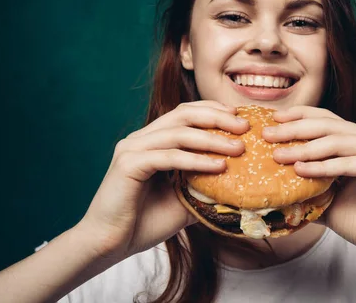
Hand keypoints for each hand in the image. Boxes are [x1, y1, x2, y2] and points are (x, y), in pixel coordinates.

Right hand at [76, 101, 248, 261]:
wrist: (110, 245)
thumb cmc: (146, 222)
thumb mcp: (185, 198)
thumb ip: (205, 184)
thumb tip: (240, 181)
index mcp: (152, 141)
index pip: (185, 112)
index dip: (213, 110)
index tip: (240, 117)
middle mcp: (141, 139)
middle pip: (184, 114)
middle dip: (218, 117)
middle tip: (245, 127)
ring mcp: (132, 149)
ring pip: (179, 132)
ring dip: (212, 139)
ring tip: (238, 148)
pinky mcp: (128, 164)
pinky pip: (169, 157)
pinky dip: (196, 160)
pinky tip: (219, 166)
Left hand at [264, 106, 355, 257]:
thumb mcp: (327, 197)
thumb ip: (307, 184)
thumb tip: (272, 181)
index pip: (328, 119)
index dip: (300, 115)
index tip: (274, 118)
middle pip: (328, 125)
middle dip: (294, 128)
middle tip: (268, 134)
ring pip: (336, 141)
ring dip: (303, 147)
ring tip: (278, 155)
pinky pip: (347, 163)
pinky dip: (321, 166)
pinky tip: (299, 169)